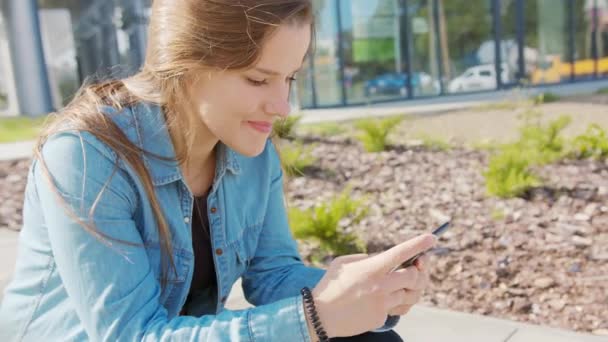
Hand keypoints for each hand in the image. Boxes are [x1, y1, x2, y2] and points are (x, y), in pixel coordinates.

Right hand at [309, 234, 435, 337]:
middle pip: (414, 276)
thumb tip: (386, 259)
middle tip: (415, 268)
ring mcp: (382, 303)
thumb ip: (368, 259)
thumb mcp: (345, 263)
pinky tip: (385, 299)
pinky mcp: (381, 317)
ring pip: (410, 294)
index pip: (401, 253)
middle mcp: (380, 286)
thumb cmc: (331, 285)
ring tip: (400, 285)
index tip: (432, 237)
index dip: (419, 244)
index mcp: (371, 268)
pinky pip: (398, 308)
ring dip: (408, 289)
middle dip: (418, 272)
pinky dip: (395, 303)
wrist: (320, 315)